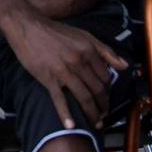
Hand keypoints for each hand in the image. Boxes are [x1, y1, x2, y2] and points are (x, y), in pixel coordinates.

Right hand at [4, 11, 128, 129]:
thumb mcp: (84, 35)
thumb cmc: (55, 31)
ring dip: (92, 113)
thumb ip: (105, 51)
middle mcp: (79, 62)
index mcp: (89, 51)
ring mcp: (63, 71)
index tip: (105, 96)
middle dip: (103, 105)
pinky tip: (70, 125)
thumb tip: (125, 66)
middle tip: (104, 114)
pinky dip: (65, 113)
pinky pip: (60, 99)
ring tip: (95, 123)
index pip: (106, 77)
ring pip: (84, 97)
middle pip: (97, 90)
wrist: (26, 26)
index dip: (108, 89)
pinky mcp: (48, 78)